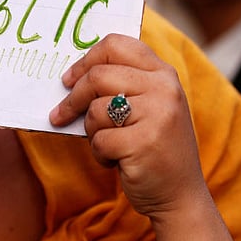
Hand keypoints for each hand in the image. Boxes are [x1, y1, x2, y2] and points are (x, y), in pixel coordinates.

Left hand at [49, 34, 207, 218]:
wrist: (180, 195)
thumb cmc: (153, 147)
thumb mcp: (148, 106)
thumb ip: (121, 85)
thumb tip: (70, 77)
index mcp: (163, 73)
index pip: (116, 45)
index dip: (86, 60)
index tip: (69, 79)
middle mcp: (164, 89)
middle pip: (98, 75)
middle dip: (74, 98)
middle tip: (60, 114)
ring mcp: (158, 115)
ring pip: (95, 110)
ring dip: (91, 131)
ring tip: (110, 143)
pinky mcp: (145, 143)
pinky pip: (100, 140)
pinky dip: (100, 154)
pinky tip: (117, 161)